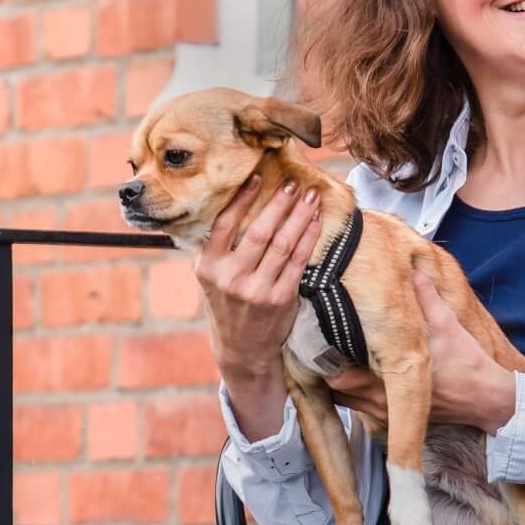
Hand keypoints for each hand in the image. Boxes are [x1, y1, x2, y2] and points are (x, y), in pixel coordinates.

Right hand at [195, 176, 320, 376]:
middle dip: (279, 204)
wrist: (243, 348)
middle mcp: (231, 278)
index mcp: (209, 268)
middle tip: (292, 183)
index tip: (257, 177)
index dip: (242, 199)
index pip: (224, 225)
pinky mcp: (281, 298)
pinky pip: (299, 262)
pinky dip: (309, 238)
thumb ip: (219, 248)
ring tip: (309, 197)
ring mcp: (257, 290)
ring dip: (299, 217)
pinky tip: (315, 222)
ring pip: (283, 244)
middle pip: (258, 231)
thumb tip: (236, 203)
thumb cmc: (228, 303)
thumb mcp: (211, 278)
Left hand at [327, 269, 516, 435]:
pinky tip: (361, 377)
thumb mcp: (447, 324)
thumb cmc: (467, 365)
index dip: (326, 355)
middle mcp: (382, 399)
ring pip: (345, 400)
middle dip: (328, 368)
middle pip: (334, 388)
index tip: (323, 337)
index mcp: (389, 376)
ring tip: (341, 361)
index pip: (337, 373)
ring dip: (340, 383)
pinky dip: (354, 395)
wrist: (486, 398)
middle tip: (326, 347)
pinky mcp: (393, 419)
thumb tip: (414, 271)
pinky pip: (360, 409)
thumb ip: (426, 297)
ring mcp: (385, 412)